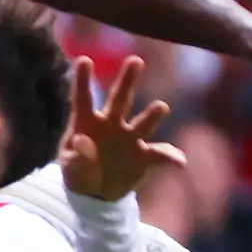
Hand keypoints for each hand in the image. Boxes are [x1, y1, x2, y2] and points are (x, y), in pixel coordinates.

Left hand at [56, 56, 183, 203]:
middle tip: (135, 60)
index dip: (82, 80)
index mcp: (87, 123)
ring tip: (161, 107)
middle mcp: (112, 124)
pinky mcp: (144, 156)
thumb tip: (82, 140)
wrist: (96, 193)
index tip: (83, 59)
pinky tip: (181, 162)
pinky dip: (172, 157)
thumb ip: (77, 157)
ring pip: (144, 122)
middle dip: (128, 80)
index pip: (83, 99)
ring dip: (153, 114)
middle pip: (120, 99)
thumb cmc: (78, 173)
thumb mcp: (71, 168)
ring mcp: (130, 138)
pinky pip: (161, 155)